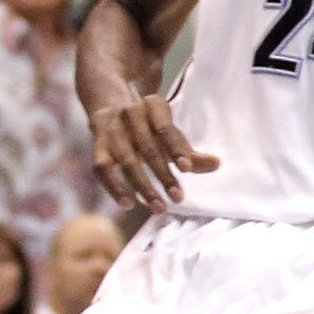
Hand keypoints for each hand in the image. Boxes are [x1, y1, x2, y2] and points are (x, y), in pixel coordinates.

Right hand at [92, 93, 219, 210]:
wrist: (111, 107)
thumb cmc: (149, 127)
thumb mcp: (168, 133)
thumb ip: (189, 152)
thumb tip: (216, 164)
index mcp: (153, 106)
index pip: (166, 129)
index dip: (177, 149)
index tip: (187, 169)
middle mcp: (130, 114)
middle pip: (148, 148)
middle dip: (163, 175)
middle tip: (178, 198)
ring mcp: (111, 130)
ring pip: (126, 161)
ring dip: (143, 187)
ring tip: (158, 207)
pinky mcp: (97, 145)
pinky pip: (102, 169)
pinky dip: (114, 187)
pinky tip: (128, 204)